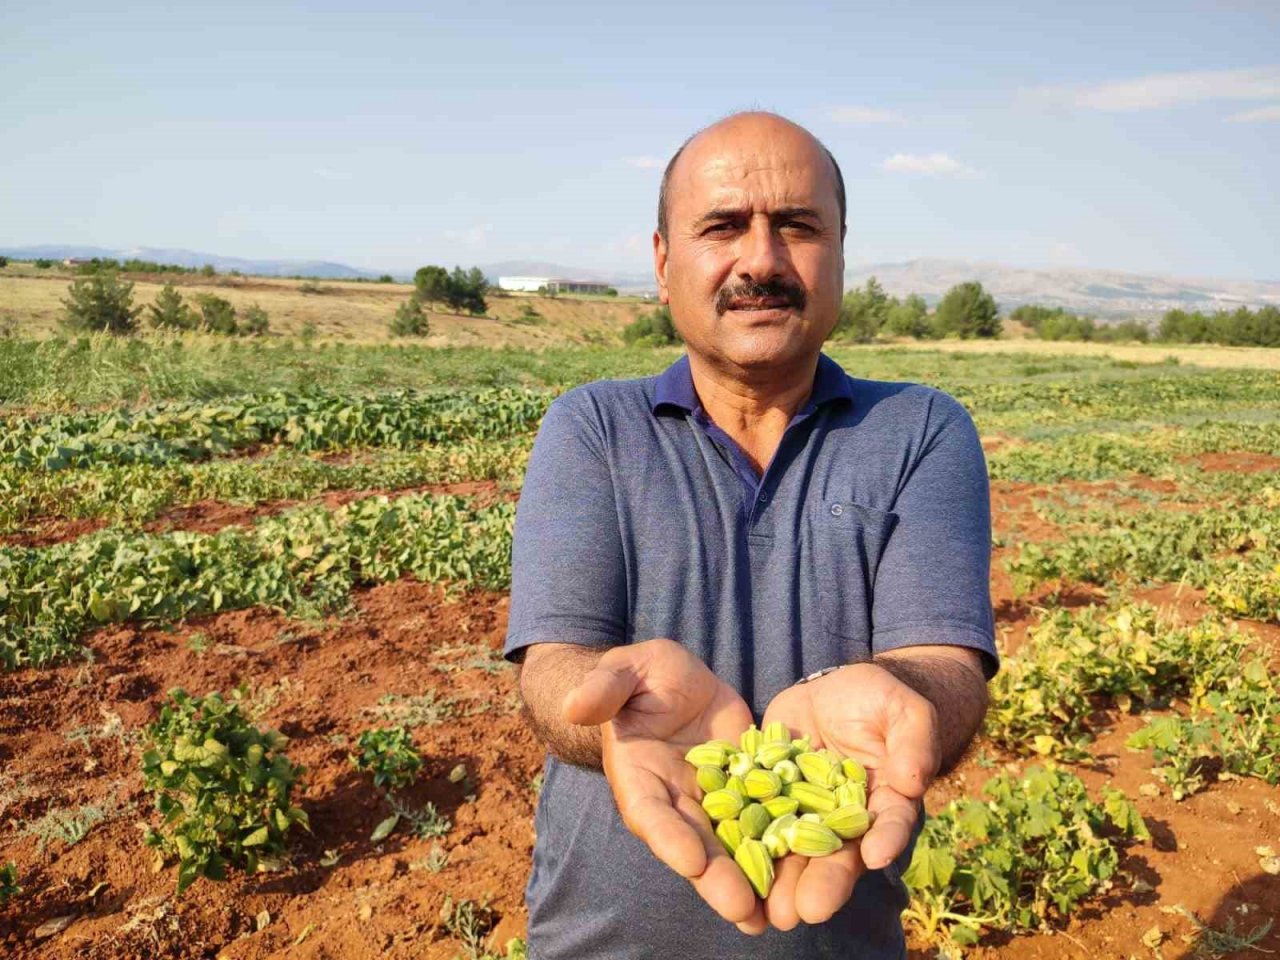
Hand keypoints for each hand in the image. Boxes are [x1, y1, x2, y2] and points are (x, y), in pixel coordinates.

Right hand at [562, 638, 766, 933]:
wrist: (676, 680)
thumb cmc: (641, 676)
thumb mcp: (624, 672)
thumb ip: (603, 689)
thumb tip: (574, 705)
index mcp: (638, 778)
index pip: (650, 813)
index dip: (668, 837)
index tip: (689, 862)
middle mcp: (674, 800)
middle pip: (693, 845)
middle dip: (716, 878)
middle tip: (742, 910)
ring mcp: (712, 799)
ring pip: (730, 844)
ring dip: (749, 879)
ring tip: (771, 916)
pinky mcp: (747, 787)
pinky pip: (764, 817)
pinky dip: (780, 846)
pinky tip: (804, 873)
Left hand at [760, 662, 939, 928]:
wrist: (831, 691)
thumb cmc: (878, 699)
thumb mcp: (902, 710)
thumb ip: (913, 741)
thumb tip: (915, 779)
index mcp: (883, 802)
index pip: (889, 824)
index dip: (885, 839)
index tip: (876, 856)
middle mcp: (842, 817)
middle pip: (836, 853)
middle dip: (823, 883)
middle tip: (807, 910)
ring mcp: (802, 810)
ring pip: (793, 849)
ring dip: (781, 880)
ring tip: (768, 910)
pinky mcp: (767, 795)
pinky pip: (753, 819)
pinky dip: (743, 842)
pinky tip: (730, 865)